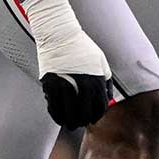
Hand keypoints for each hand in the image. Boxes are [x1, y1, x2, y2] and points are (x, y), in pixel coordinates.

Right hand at [25, 0, 112, 129]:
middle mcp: (81, 85)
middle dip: (83, 122)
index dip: (97, 116)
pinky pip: (54, 108)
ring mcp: (65, 85)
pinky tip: (59, 118)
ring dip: (70, 122)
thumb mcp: (100, 60)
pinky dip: (57, 116)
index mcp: (96, 80)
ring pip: (68, 114)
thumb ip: (106, 80)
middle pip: (84, 114)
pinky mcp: (50, 85)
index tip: (93, 118)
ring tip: (70, 124)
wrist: (58, 34)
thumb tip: (109, 98)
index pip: (100, 108)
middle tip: (80, 123)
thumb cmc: (80, 46)